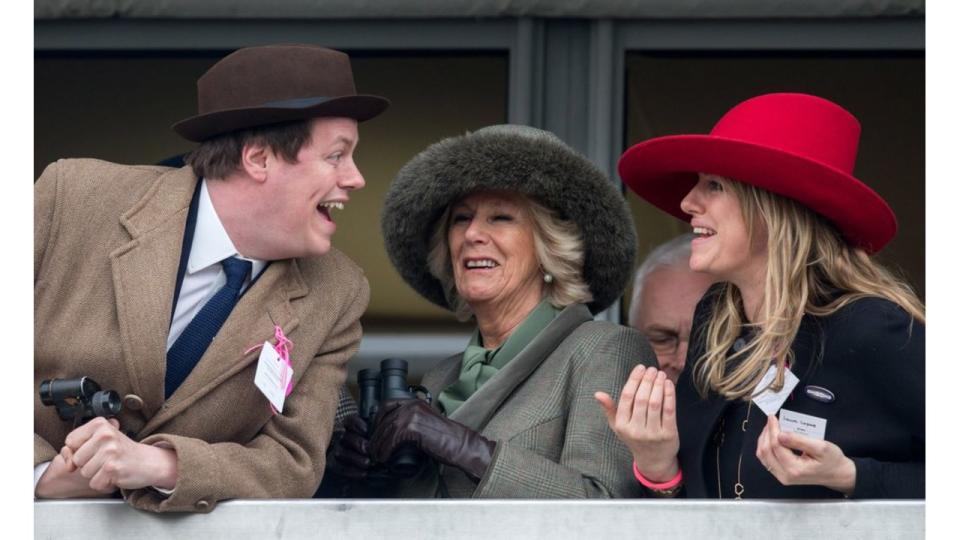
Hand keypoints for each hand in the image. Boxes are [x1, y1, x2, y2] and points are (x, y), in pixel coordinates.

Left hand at [64, 417, 177, 491]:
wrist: (148, 461)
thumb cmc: (122, 452)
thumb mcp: (100, 442)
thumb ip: (77, 449)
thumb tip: (67, 464)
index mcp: (100, 424)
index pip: (70, 441)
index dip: (78, 450)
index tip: (94, 450)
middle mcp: (105, 435)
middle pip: (76, 459)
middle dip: (88, 463)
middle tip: (106, 459)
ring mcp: (110, 451)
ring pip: (84, 472)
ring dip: (97, 474)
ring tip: (110, 466)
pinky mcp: (112, 468)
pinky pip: (95, 483)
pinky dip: (104, 483)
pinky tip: (115, 474)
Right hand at [329, 414, 373, 478]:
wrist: (364, 473)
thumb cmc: (375, 452)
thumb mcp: (376, 442)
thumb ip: (377, 436)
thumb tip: (386, 430)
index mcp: (351, 429)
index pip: (349, 421)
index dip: (356, 424)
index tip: (366, 430)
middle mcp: (342, 438)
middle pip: (345, 436)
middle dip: (357, 443)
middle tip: (368, 450)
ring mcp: (336, 451)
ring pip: (340, 451)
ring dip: (355, 458)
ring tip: (367, 463)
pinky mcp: (333, 464)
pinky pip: (338, 467)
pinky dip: (351, 471)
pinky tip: (363, 473)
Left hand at [369, 399, 495, 482]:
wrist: (461, 445)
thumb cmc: (446, 438)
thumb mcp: (425, 422)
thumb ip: (411, 421)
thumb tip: (393, 432)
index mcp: (415, 401)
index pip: (387, 405)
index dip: (378, 419)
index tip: (375, 432)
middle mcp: (412, 404)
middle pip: (384, 419)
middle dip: (376, 436)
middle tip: (372, 449)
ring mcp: (412, 414)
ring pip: (386, 431)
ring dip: (378, 446)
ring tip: (376, 456)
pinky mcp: (412, 427)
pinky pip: (392, 440)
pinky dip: (385, 451)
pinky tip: (384, 458)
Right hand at [595, 365, 679, 481]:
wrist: (654, 461)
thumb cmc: (635, 438)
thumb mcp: (618, 426)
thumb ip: (609, 409)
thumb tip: (597, 393)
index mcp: (622, 425)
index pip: (627, 397)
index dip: (634, 380)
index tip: (640, 368)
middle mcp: (636, 430)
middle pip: (641, 398)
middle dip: (648, 380)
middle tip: (653, 369)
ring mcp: (652, 433)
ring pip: (655, 403)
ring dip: (659, 385)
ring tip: (661, 374)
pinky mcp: (668, 435)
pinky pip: (669, 411)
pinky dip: (670, 395)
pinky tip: (669, 384)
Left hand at [756, 414, 855, 495]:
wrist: (837, 474)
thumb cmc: (832, 460)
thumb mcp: (821, 447)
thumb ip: (799, 440)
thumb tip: (780, 434)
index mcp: (795, 469)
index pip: (776, 446)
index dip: (772, 429)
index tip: (773, 417)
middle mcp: (785, 476)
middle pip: (765, 451)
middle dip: (766, 433)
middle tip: (771, 420)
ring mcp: (782, 476)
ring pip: (763, 456)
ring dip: (764, 439)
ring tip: (771, 427)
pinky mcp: (781, 474)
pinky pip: (767, 459)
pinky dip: (766, 446)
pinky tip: (771, 437)